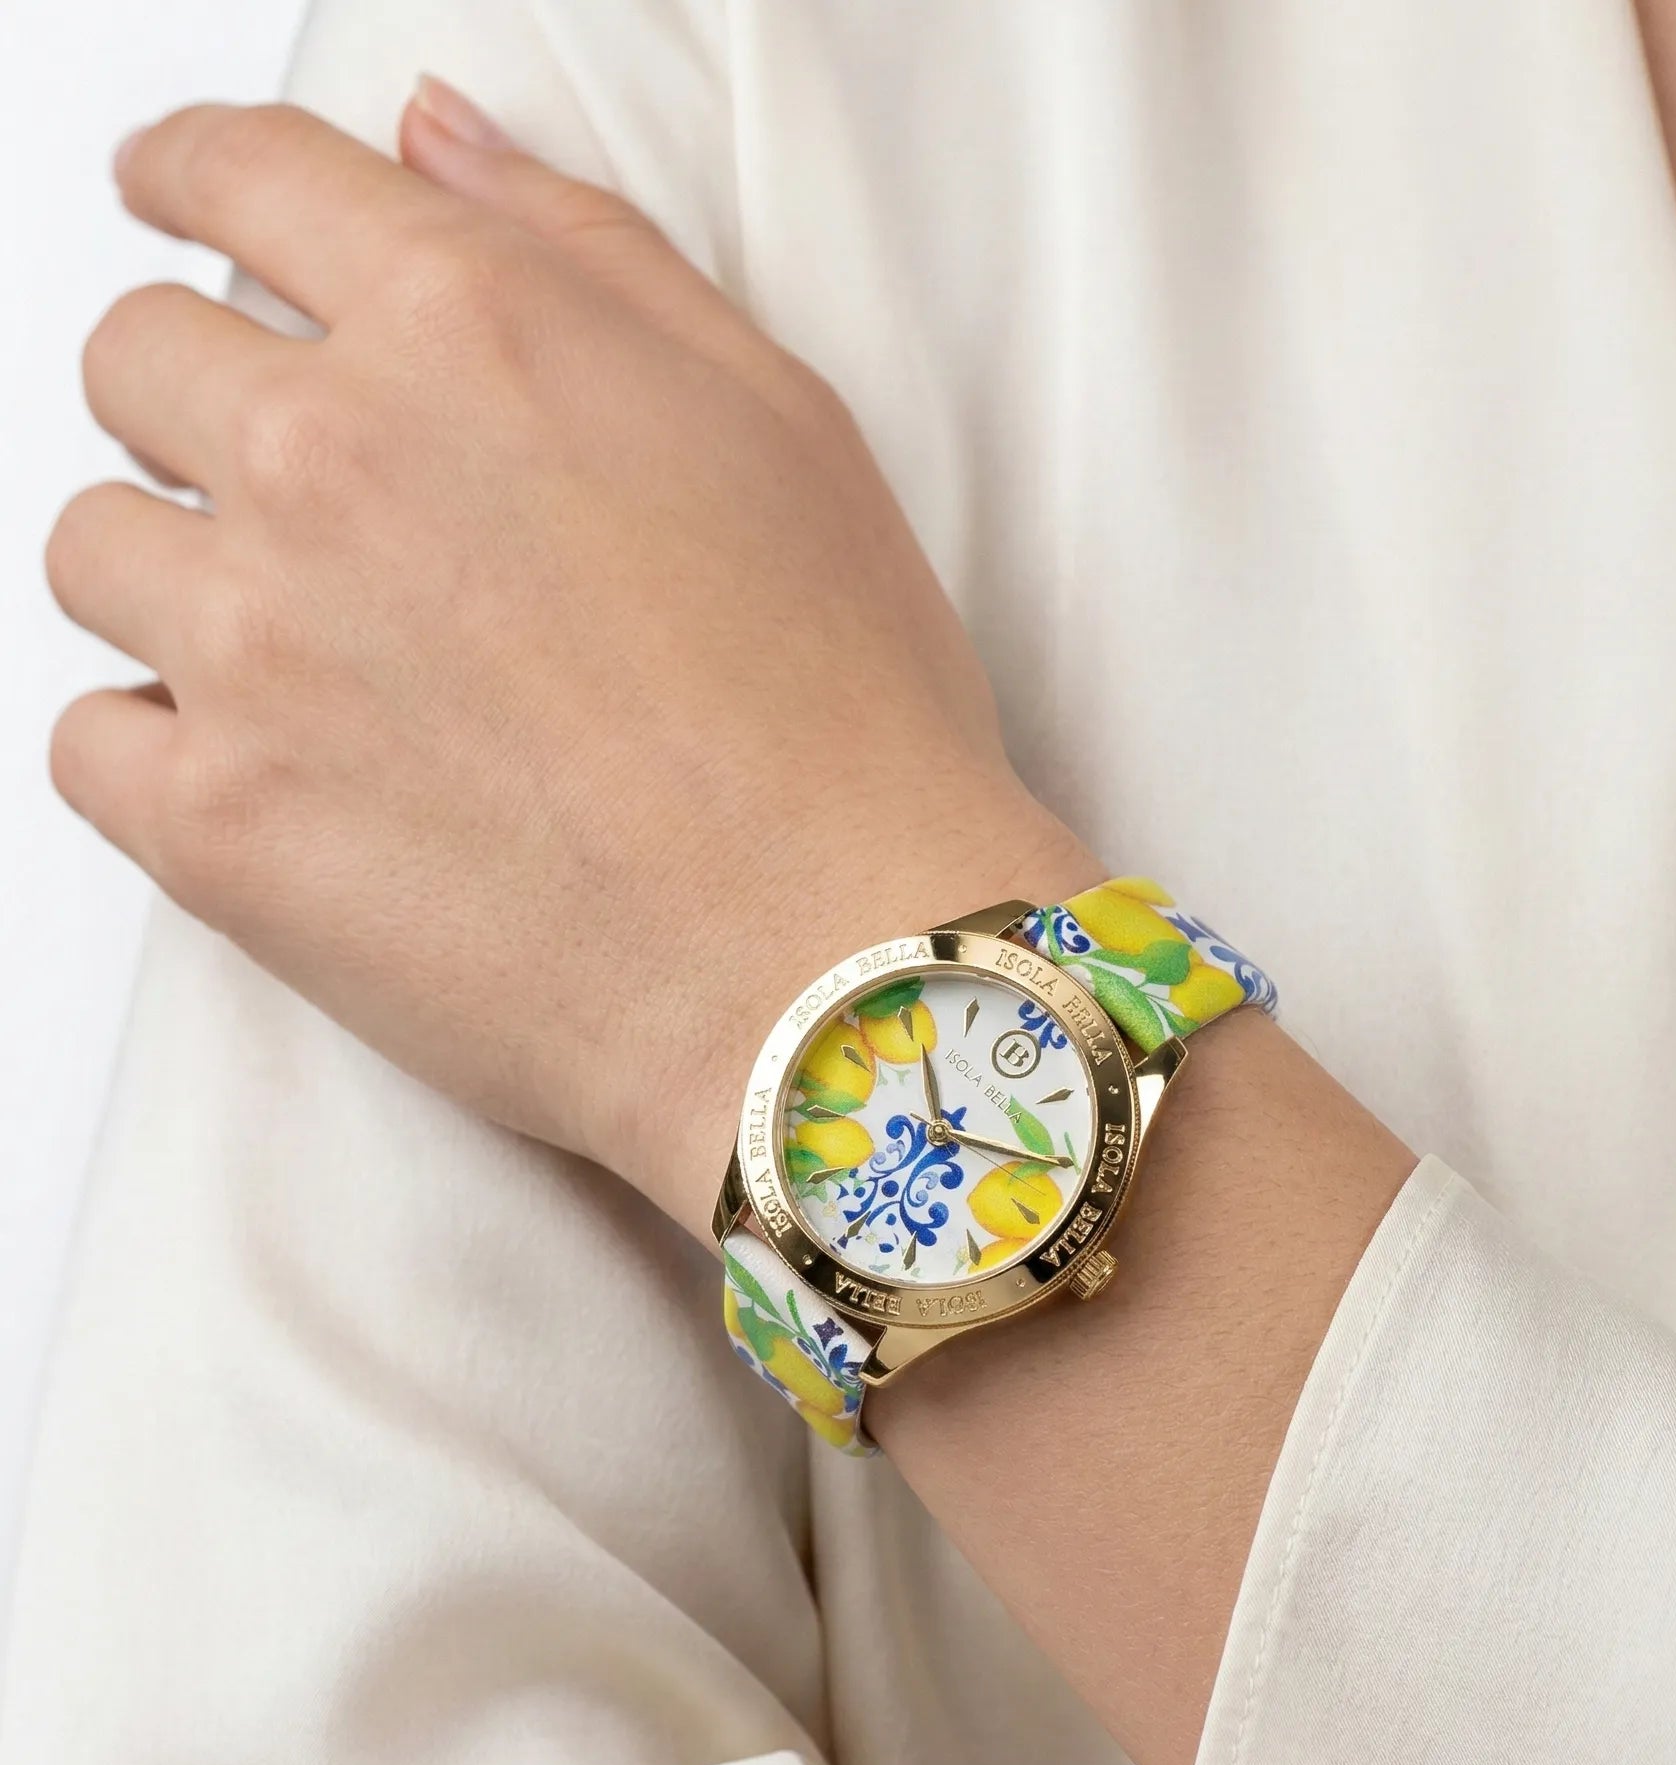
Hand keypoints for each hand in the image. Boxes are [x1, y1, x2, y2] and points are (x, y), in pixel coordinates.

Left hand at [46, 87, 1096, 1235]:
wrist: (832, 972)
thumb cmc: (844, 719)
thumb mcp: (777, 423)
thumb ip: (587, 254)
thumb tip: (437, 138)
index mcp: (470, 331)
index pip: (237, 174)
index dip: (192, 176)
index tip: (172, 198)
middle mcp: (331, 460)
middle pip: (133, 357)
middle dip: (196, 401)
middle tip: (287, 488)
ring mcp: (256, 647)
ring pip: (92, 549)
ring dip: (175, 577)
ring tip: (302, 659)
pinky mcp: (220, 827)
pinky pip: (88, 741)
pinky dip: (156, 748)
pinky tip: (271, 775)